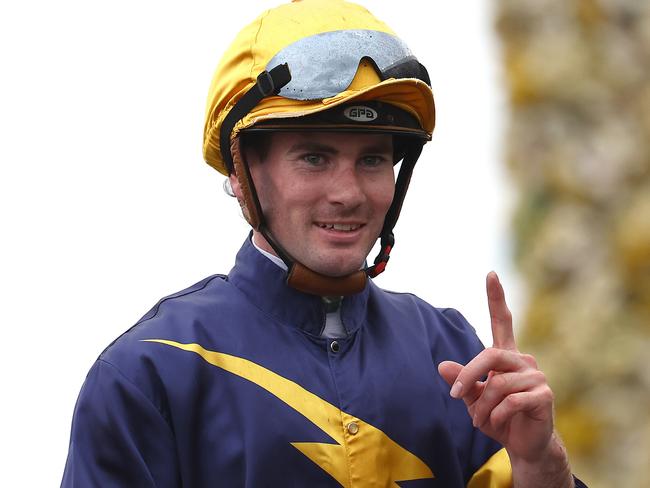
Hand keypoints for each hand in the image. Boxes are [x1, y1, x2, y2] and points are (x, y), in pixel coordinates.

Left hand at [438, 272, 572, 486]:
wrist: (525, 445)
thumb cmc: (497, 417)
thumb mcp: (473, 398)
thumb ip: (462, 381)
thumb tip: (442, 366)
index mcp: (505, 356)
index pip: (502, 321)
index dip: (496, 298)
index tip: (491, 273)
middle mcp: (523, 361)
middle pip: (490, 355)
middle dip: (468, 376)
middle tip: (454, 396)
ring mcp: (536, 377)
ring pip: (497, 384)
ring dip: (481, 406)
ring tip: (481, 420)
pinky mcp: (544, 395)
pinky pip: (511, 401)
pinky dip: (496, 415)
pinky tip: (497, 423)